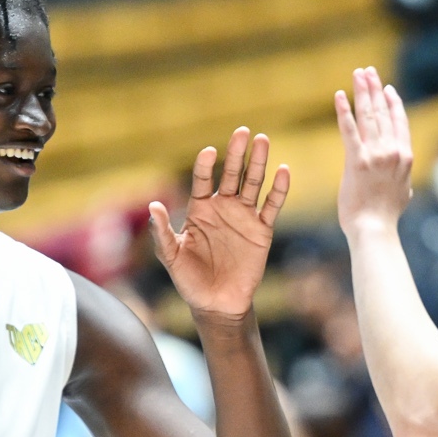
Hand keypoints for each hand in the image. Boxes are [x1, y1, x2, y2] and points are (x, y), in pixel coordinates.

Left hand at [149, 128, 289, 321]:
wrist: (217, 304)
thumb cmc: (189, 280)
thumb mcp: (171, 257)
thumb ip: (162, 232)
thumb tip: (154, 206)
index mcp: (199, 209)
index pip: (202, 179)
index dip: (205, 165)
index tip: (209, 152)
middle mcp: (222, 207)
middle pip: (231, 174)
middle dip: (236, 153)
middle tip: (242, 132)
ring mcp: (243, 216)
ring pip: (252, 183)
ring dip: (258, 162)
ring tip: (262, 140)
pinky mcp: (261, 230)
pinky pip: (272, 206)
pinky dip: (279, 189)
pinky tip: (283, 170)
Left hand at [335, 66, 414, 228]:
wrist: (375, 229)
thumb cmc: (386, 217)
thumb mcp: (403, 194)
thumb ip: (403, 180)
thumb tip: (405, 181)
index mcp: (405, 156)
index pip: (399, 121)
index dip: (393, 102)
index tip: (387, 87)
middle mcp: (393, 151)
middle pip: (383, 112)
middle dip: (375, 89)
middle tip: (368, 72)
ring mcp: (375, 155)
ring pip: (368, 115)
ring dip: (362, 92)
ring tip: (358, 74)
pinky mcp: (356, 161)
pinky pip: (349, 130)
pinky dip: (344, 111)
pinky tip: (339, 96)